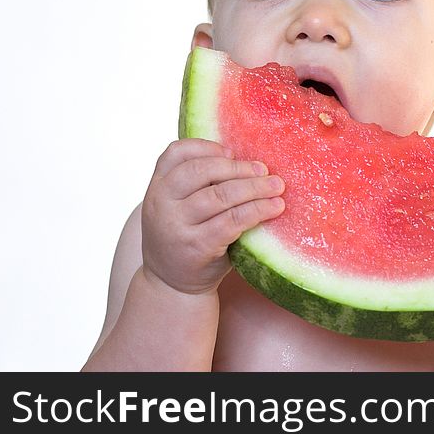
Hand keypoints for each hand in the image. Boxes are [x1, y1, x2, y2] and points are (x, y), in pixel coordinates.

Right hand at [140, 139, 285, 294]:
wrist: (172, 286)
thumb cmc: (186, 237)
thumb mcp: (178, 207)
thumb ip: (197, 184)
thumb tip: (246, 160)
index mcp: (157, 187)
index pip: (176, 152)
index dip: (207, 147)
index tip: (232, 152)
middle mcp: (161, 203)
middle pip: (202, 171)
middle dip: (238, 168)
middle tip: (264, 170)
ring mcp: (176, 226)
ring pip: (221, 195)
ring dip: (255, 188)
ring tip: (276, 186)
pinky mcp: (197, 246)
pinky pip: (232, 221)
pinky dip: (257, 211)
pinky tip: (274, 208)